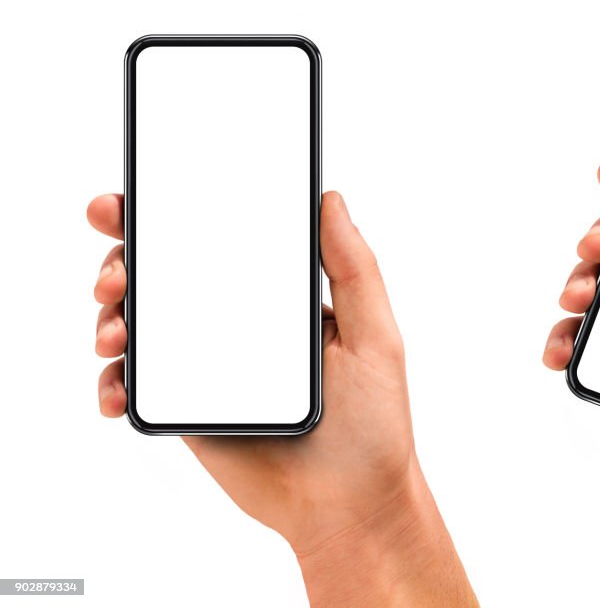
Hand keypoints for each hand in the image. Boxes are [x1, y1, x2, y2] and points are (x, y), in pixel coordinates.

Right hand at [89, 192, 476, 606]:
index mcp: (279, 299)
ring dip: (112, 318)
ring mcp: (208, 367)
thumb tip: (330, 200)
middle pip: (167, 276)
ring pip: (141, 325)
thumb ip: (354, 270)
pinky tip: (116, 390)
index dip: (174, 215)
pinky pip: (138, 387)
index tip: (135, 201)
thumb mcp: (375, 339)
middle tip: (115, 275)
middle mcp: (239, 324)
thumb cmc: (374, 427)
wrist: (349, 510)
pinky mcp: (189, 409)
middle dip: (124, 261)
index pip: (222, 241)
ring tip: (116, 333)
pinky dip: (113, 382)